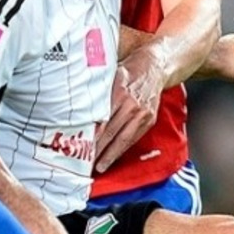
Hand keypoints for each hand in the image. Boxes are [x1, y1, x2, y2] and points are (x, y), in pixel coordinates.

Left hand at [94, 52, 165, 172]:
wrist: (155, 67)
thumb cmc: (129, 70)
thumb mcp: (111, 75)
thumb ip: (98, 91)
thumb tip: (78, 107)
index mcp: (120, 92)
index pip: (103, 120)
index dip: (93, 137)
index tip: (82, 149)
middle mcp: (132, 105)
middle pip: (112, 133)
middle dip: (99, 150)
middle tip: (87, 164)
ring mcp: (143, 114)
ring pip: (124, 139)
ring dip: (111, 155)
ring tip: (100, 166)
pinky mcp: (149, 119)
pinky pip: (134, 137)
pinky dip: (123, 148)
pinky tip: (114, 156)